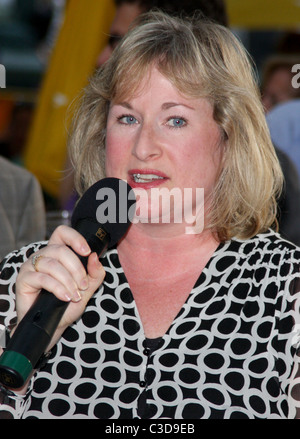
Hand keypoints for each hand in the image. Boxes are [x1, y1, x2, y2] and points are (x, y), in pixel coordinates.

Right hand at [15, 225, 105, 347]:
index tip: (87, 252)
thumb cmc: (67, 305)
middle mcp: (42, 256)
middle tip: (83, 285)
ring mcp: (31, 266)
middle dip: (77, 269)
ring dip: (68, 281)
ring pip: (53, 265)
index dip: (75, 238)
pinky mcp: (23, 279)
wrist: (52, 326)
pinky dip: (58, 288)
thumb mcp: (87, 289)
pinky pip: (43, 278)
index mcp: (56, 253)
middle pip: (61, 250)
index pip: (62, 233)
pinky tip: (65, 297)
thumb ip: (95, 273)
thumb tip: (94, 257)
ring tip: (74, 295)